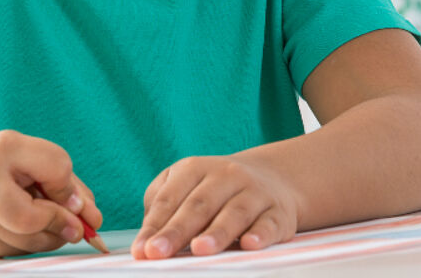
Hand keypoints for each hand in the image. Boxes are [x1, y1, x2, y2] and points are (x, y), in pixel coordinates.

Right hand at [0, 129, 102, 257]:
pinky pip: (20, 252)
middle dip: (60, 224)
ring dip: (53, 237)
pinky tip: (29, 228)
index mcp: (2, 149)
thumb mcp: (34, 158)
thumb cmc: (2, 168)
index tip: (73, 196)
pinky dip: (35, 244)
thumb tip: (91, 220)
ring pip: (29, 242)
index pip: (55, 170)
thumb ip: (67, 184)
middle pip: (32, 219)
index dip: (70, 188)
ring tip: (52, 221)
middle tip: (76, 226)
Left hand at [131, 154, 301, 259]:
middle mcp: (225, 176)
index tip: (141, 250)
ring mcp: (254, 193)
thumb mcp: (185, 185)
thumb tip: (146, 240)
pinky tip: (249, 244)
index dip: (154, 225)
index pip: (170, 198)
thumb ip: (162, 207)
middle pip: (199, 205)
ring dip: (217, 232)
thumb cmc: (215, 190)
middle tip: (158, 252)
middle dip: (177, 231)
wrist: (272, 178)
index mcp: (194, 168)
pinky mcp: (278, 212)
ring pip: (234, 213)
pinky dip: (260, 234)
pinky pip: (270, 223)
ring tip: (199, 249)